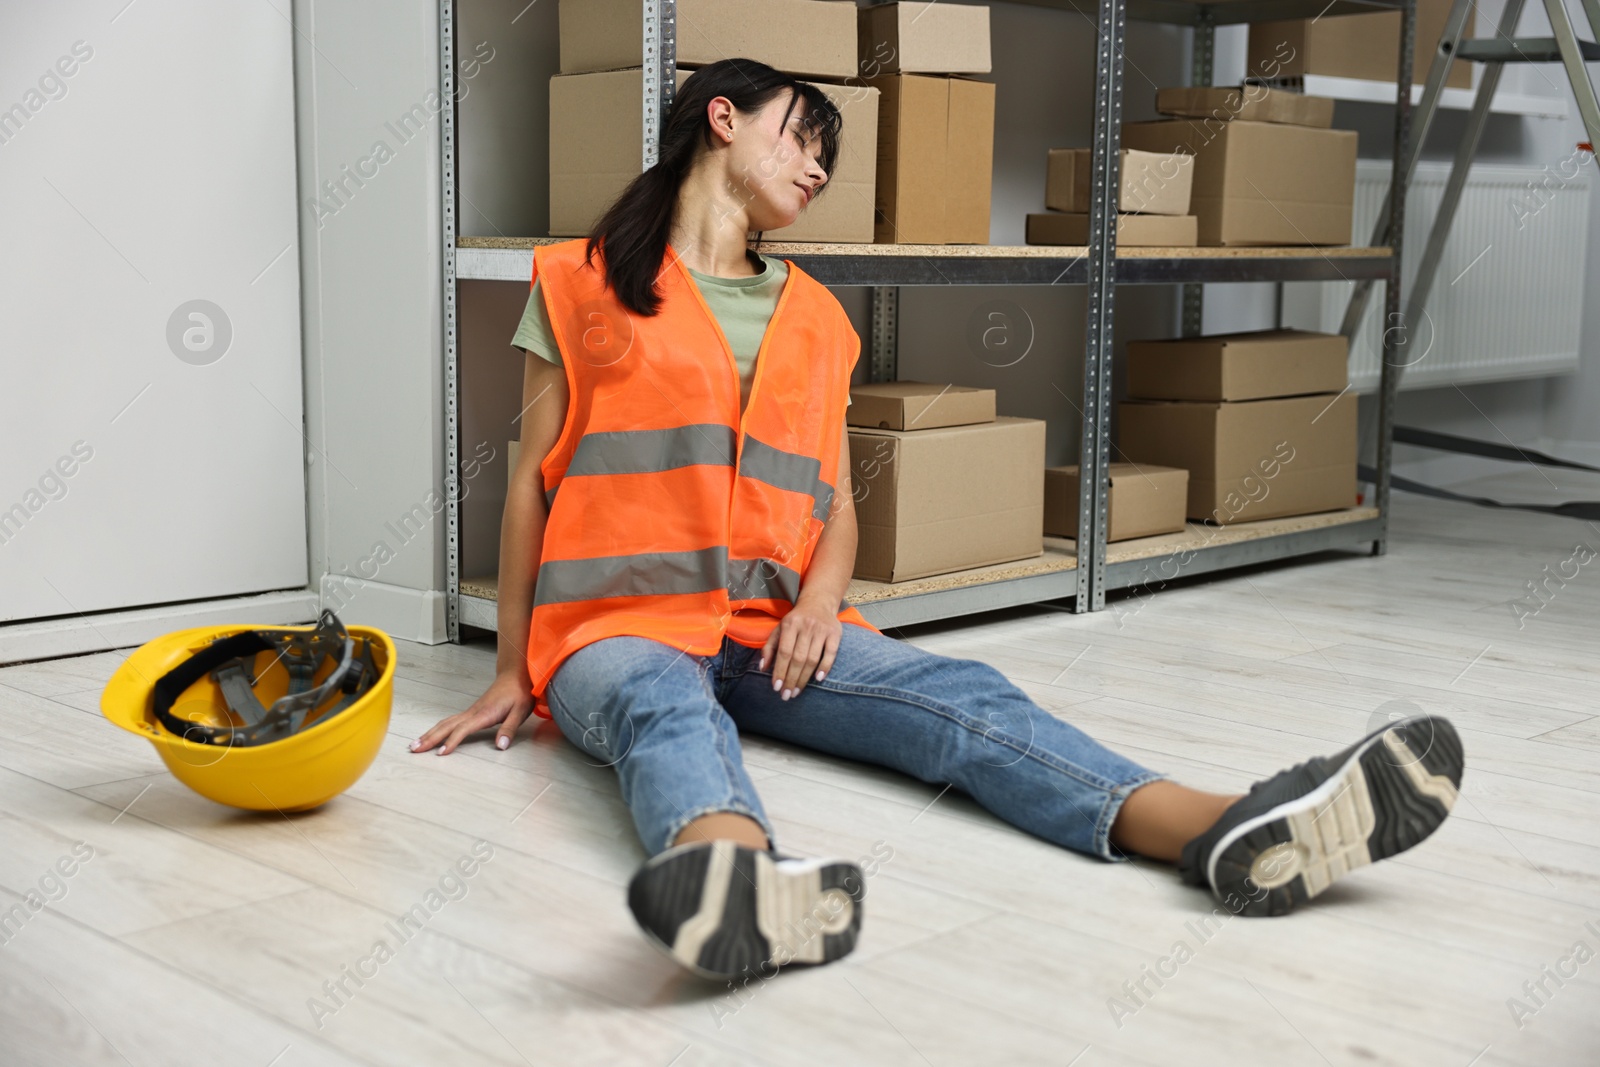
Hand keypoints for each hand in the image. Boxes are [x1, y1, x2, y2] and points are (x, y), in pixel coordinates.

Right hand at [410, 669, 534, 754]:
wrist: (516, 676)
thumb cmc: (518, 693)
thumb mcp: (520, 712)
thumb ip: (509, 729)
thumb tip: (500, 746)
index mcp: (484, 714)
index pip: (463, 729)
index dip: (451, 741)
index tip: (441, 753)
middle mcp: (473, 712)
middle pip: (446, 725)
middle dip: (430, 738)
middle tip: (414, 748)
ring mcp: (470, 711)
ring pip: (445, 722)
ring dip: (430, 733)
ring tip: (416, 744)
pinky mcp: (471, 712)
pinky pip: (450, 721)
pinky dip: (438, 729)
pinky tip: (433, 735)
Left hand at [759, 597, 840, 700]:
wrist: (818, 602)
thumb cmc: (795, 621)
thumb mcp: (779, 629)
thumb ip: (769, 647)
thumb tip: (762, 668)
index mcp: (790, 625)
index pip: (784, 652)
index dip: (780, 671)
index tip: (776, 687)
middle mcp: (806, 626)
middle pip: (798, 658)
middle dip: (791, 679)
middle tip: (786, 695)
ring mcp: (821, 630)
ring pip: (813, 658)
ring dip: (804, 678)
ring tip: (797, 691)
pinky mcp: (835, 633)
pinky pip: (831, 653)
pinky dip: (825, 667)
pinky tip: (818, 679)